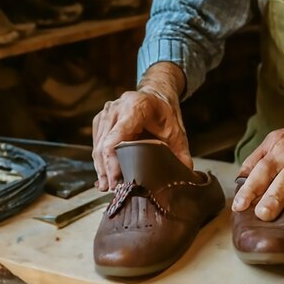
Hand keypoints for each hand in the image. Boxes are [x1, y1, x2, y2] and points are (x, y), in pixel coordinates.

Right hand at [92, 64, 190, 190]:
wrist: (157, 93)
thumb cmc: (165, 111)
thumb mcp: (176, 130)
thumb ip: (181, 152)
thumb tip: (186, 173)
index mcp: (135, 107)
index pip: (115, 139)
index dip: (112, 164)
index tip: (115, 183)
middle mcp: (116, 108)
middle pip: (103, 146)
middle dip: (107, 171)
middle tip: (113, 190)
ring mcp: (105, 113)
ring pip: (97, 147)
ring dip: (102, 169)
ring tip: (109, 187)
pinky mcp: (100, 120)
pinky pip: (97, 144)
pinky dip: (101, 160)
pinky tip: (107, 175)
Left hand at [232, 104, 283, 220]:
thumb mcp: (282, 138)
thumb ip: (263, 157)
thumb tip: (243, 177)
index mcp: (274, 143)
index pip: (254, 164)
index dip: (244, 185)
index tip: (236, 203)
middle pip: (267, 170)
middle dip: (254, 189)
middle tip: (244, 209)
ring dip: (276, 196)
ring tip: (265, 213)